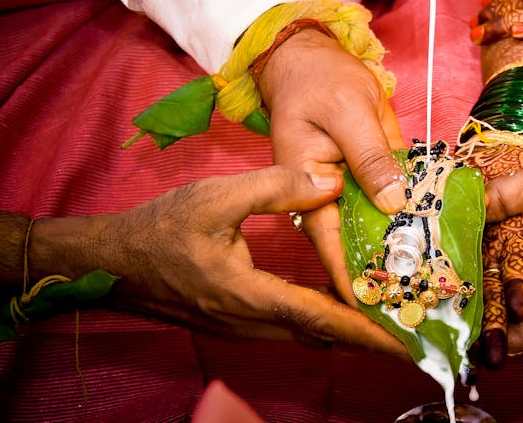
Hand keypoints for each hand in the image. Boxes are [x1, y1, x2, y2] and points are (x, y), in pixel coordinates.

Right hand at [37, 168, 407, 357]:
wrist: (110, 261)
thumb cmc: (159, 229)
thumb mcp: (216, 196)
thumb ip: (276, 187)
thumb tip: (331, 181)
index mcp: (248, 295)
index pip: (323, 319)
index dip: (368, 330)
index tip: (406, 340)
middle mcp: (249, 322)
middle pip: (322, 336)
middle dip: (369, 336)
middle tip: (412, 329)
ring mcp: (240, 327)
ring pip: (306, 334)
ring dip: (346, 330)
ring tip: (387, 316)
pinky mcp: (234, 322)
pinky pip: (289, 327)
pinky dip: (321, 321)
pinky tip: (337, 304)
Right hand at [254, 28, 406, 301]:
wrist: (308, 58)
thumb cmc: (319, 82)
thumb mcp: (348, 113)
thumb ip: (372, 159)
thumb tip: (395, 205)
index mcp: (306, 190)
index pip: (332, 247)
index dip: (355, 284)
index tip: (380, 317)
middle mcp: (323, 200)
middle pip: (353, 250)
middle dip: (383, 282)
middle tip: (417, 317)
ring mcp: (344, 192)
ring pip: (373, 234)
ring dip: (399, 259)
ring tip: (432, 294)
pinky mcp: (364, 180)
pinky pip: (387, 209)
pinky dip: (408, 225)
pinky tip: (436, 248)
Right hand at [460, 141, 522, 370]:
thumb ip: (503, 198)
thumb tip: (456, 208)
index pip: (494, 246)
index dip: (467, 258)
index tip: (432, 268)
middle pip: (505, 281)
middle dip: (475, 296)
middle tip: (439, 309)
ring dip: (494, 322)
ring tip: (459, 335)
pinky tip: (496, 344)